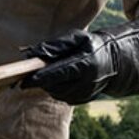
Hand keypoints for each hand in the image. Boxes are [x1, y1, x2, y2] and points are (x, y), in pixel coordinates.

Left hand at [21, 19, 138, 105]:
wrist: (115, 61)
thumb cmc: (92, 45)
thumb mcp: (77, 38)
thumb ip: (56, 44)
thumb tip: (33, 54)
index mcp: (86, 64)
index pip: (59, 73)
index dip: (41, 78)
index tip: (24, 80)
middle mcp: (88, 82)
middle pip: (55, 86)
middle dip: (41, 80)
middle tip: (30, 73)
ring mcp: (87, 93)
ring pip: (57, 93)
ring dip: (48, 84)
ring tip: (49, 73)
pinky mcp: (84, 100)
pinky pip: (63, 97)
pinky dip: (57, 89)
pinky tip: (60, 79)